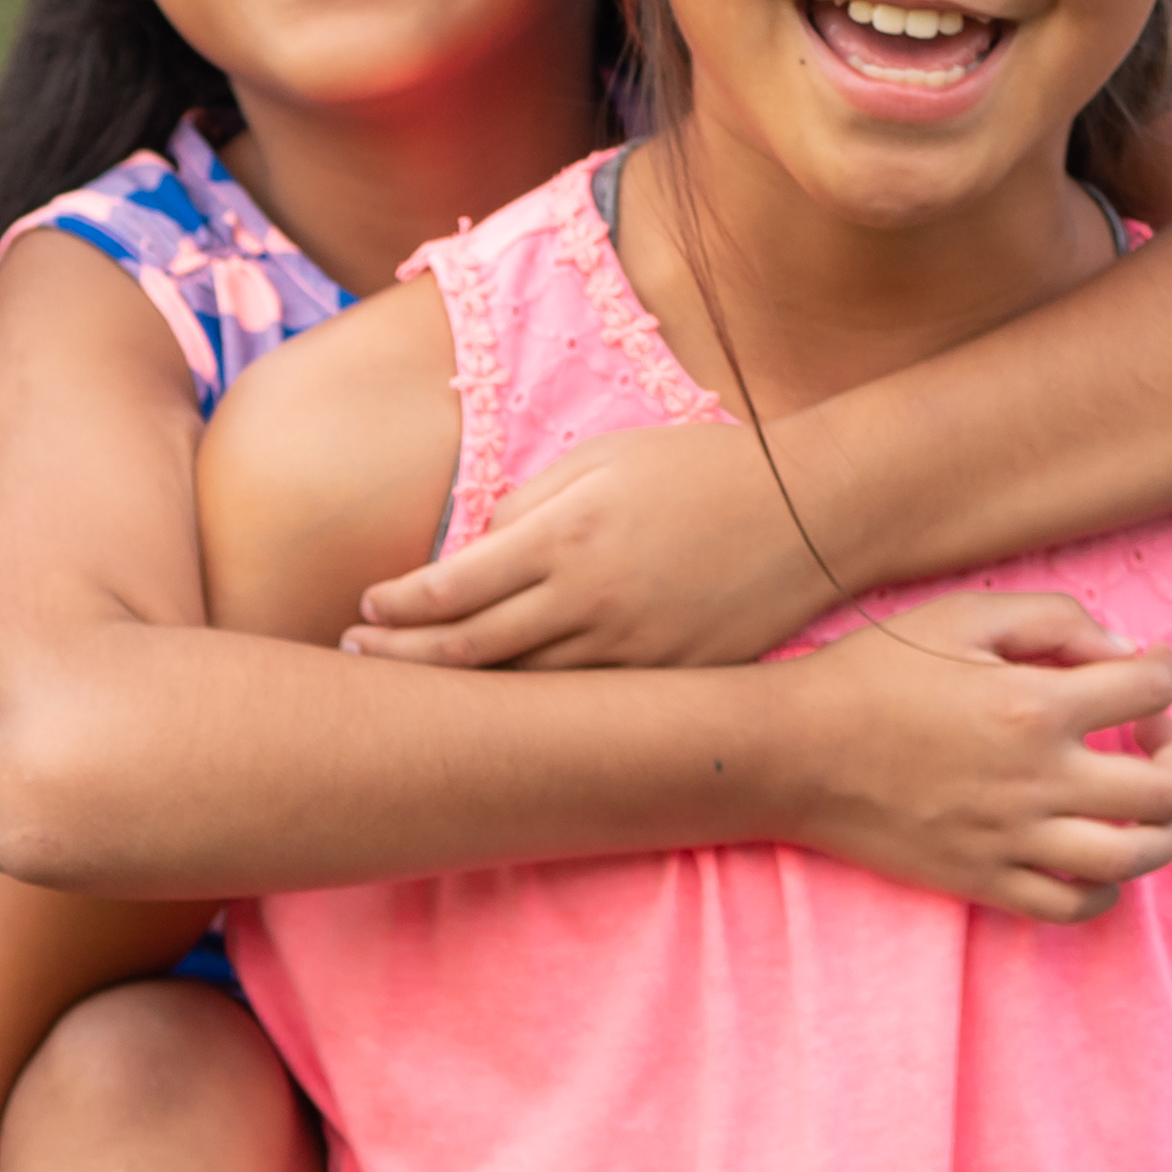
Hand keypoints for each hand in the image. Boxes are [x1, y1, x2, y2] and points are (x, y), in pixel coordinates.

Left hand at [350, 416, 835, 668]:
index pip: (451, 588)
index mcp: (567, 535)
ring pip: (521, 692)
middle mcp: (592, 601)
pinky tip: (502, 712)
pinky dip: (534, 710)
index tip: (366, 610)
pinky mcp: (667, 681)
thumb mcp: (606, 459)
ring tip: (412, 697)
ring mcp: (632, 651)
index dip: (396, 608)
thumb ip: (529, 503)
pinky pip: (584, 705)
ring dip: (459, 696)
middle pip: (469, 653)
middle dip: (402, 662)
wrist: (814, 511)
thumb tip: (472, 549)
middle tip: (357, 663)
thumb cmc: (702, 469)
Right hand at [770, 591, 1171, 918]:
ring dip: (1161, 826)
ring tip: (1138, 800)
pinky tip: (1094, 853)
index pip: (1153, 690)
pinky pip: (1076, 906)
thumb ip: (1053, 620)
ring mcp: (1013, 839)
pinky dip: (1106, 886)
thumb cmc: (870, 673)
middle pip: (1167, 787)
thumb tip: (1121, 649)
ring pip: (1138, 856)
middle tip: (1155, 737)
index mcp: (1035, 704)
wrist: (791, 752)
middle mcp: (1037, 780)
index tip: (1146, 669)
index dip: (1164, 671)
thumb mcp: (960, 616)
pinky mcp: (984, 881)